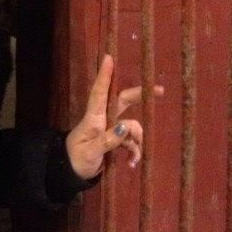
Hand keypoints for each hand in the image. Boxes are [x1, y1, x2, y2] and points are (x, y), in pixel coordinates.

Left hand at [65, 54, 163, 180]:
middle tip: (159, 90)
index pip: (99, 93)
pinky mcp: (115, 140)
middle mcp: (103, 119)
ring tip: (133, 157)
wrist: (72, 173)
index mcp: (93, 118)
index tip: (108, 58)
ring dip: (136, 141)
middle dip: (139, 95)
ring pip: (131, 126)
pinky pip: (131, 141)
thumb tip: (125, 126)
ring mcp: (110, 129)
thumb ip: (108, 140)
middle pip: (123, 101)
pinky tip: (131, 163)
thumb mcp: (91, 152)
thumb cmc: (77, 159)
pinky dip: (134, 151)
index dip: (104, 76)